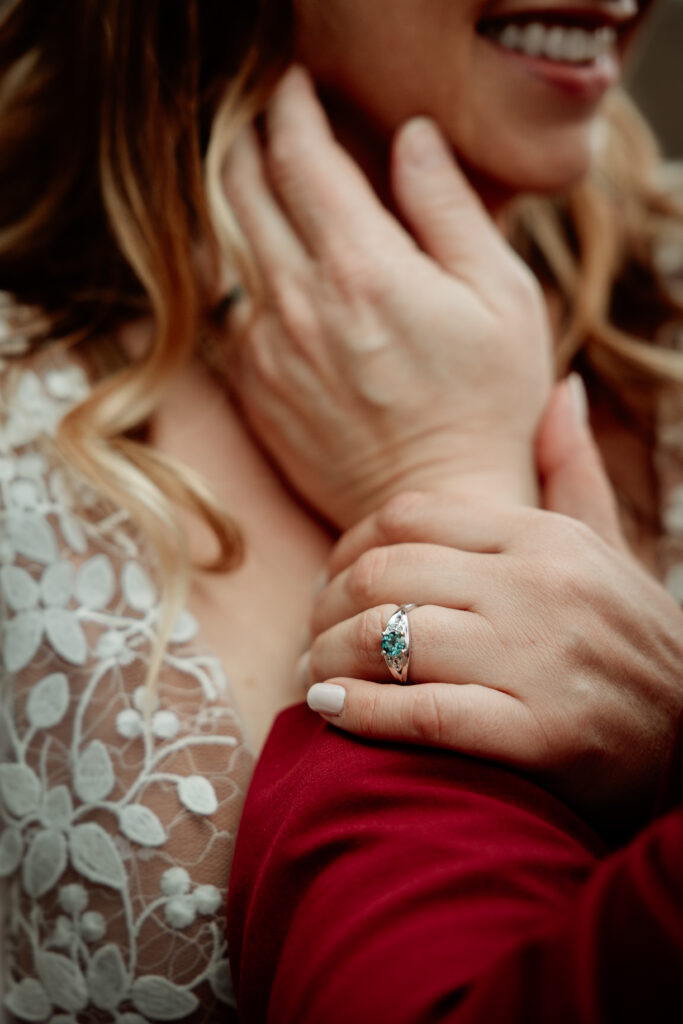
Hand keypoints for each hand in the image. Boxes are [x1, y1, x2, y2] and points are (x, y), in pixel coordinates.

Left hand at [220, 66, 552, 528]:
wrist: (436, 503)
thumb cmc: (488, 403)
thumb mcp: (501, 295)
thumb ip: (448, 207)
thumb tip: (411, 139)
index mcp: (364, 267)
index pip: (301, 155)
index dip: (291, 108)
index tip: (294, 89)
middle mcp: (299, 302)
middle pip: (242, 189)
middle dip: (249, 142)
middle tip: (269, 128)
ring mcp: (267, 349)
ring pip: (226, 247)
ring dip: (240, 205)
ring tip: (266, 190)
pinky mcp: (255, 389)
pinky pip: (230, 310)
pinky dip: (243, 274)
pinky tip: (272, 272)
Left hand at [304, 380, 682, 828]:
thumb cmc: (637, 645)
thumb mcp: (610, 549)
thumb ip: (575, 472)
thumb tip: (563, 389)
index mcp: (546, 537)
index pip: (407, 516)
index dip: (348, 547)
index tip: (332, 580)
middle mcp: (540, 588)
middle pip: (384, 573)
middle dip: (325, 606)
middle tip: (311, 634)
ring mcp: (541, 661)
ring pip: (388, 639)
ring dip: (327, 659)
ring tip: (315, 675)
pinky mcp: (540, 735)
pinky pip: (420, 713)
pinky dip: (358, 712)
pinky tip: (330, 710)